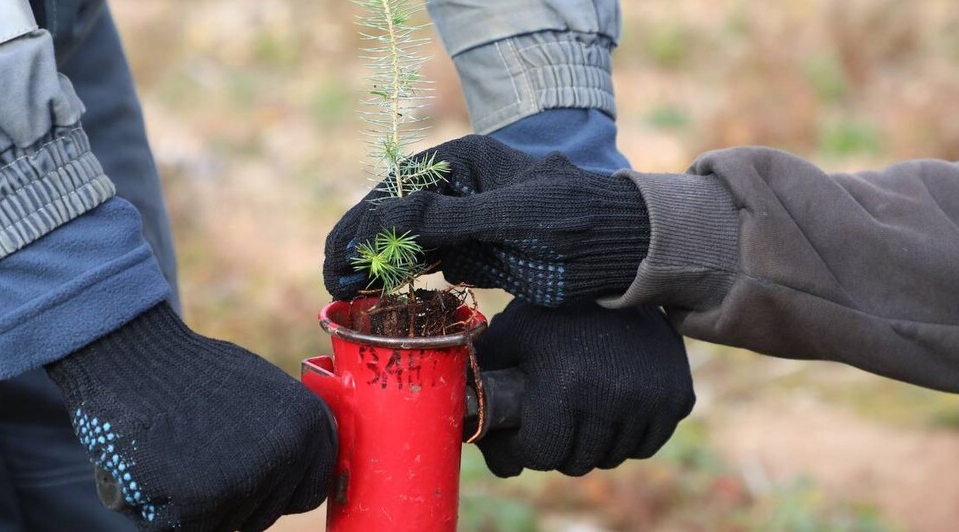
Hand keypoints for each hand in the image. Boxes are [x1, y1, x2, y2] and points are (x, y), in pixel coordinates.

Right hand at [46, 303, 335, 530]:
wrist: (131, 356)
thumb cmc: (188, 374)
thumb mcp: (261, 392)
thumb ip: (284, 434)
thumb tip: (293, 474)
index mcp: (310, 424)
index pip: (309, 492)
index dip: (274, 491)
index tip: (246, 476)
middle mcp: (288, 452)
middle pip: (265, 515)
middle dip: (232, 498)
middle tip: (196, 457)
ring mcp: (247, 478)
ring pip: (226, 525)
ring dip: (196, 506)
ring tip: (174, 454)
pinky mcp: (202, 501)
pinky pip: (183, 529)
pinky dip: (162, 512)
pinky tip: (153, 468)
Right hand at [323, 135, 649, 305]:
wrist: (624, 250)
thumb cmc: (578, 224)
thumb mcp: (516, 219)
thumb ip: (452, 219)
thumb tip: (387, 221)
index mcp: (463, 162)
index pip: (395, 191)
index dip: (362, 224)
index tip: (341, 259)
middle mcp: (455, 186)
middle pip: (392, 214)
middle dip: (360, 245)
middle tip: (334, 282)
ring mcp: (462, 218)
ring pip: (403, 239)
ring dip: (375, 264)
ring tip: (347, 292)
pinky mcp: (472, 249)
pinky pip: (425, 260)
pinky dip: (402, 276)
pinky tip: (382, 295)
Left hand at [473, 300, 693, 476]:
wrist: (626, 276)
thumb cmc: (557, 309)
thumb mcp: (512, 334)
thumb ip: (483, 375)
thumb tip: (463, 419)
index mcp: (566, 386)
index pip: (539, 454)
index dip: (518, 451)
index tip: (513, 438)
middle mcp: (613, 399)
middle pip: (573, 462)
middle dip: (552, 449)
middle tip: (545, 424)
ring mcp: (651, 403)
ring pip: (609, 457)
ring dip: (589, 445)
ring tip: (576, 414)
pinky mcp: (677, 400)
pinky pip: (643, 446)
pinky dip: (625, 438)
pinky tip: (609, 411)